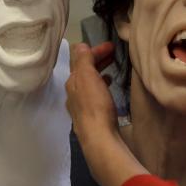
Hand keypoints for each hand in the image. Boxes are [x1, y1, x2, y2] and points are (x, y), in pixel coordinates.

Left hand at [66, 42, 146, 185]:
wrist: (99, 140)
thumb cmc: (95, 106)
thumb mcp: (89, 78)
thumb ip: (84, 61)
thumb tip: (79, 45)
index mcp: (72, 83)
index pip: (81, 60)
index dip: (96, 51)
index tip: (112, 46)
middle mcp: (73, 95)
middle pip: (84, 72)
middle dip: (97, 61)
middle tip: (113, 55)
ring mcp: (80, 108)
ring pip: (89, 85)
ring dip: (99, 74)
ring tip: (111, 72)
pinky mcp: (90, 119)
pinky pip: (94, 96)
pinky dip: (101, 88)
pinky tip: (109, 92)